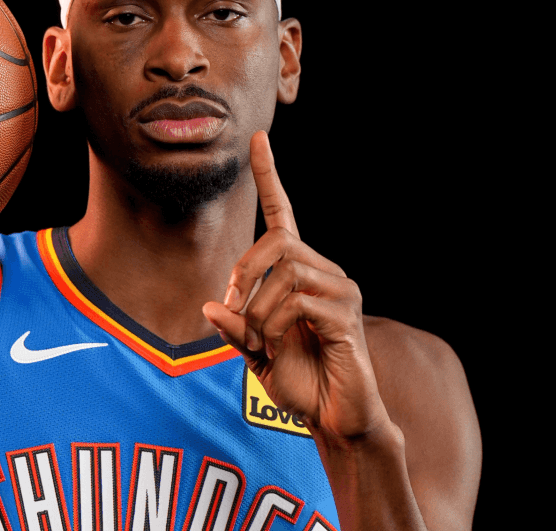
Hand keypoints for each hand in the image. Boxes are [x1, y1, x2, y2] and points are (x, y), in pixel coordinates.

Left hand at [202, 131, 390, 440]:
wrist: (334, 417)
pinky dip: (273, 324)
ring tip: (262, 339)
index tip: (258, 138)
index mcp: (299, 273)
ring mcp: (340, 290)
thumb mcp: (254, 353)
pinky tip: (277, 345)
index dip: (270, 176)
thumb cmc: (299, 382)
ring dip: (258, 309)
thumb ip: (233, 329)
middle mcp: (324, 272)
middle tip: (232, 307)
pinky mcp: (346, 313)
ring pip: (283, 273)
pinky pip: (297, 301)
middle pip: (275, 241)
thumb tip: (209, 306)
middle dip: (243, 271)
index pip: (283, 214)